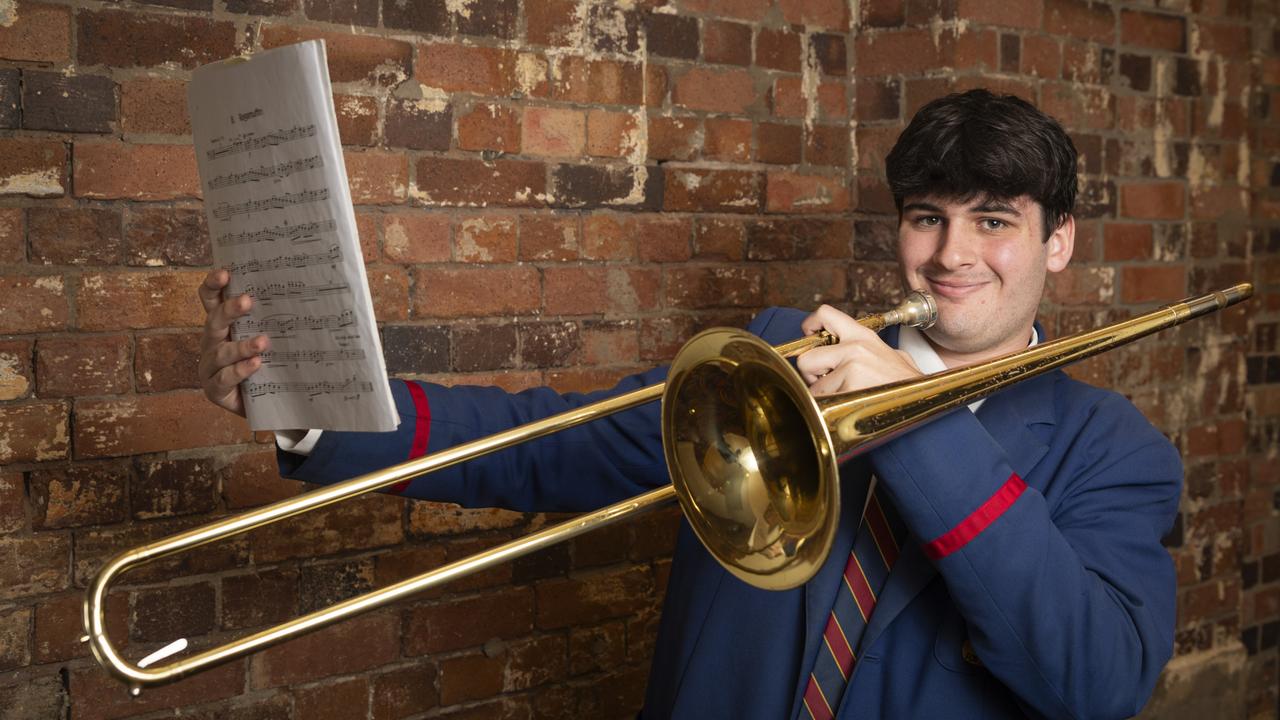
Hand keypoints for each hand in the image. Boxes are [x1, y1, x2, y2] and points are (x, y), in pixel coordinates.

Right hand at [197, 269, 267, 416]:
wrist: (269, 403)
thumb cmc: (270, 364)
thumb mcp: (272, 339)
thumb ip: (276, 320)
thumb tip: (306, 293)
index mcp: (223, 325)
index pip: (211, 300)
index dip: (213, 285)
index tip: (225, 273)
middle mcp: (212, 343)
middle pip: (213, 321)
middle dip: (230, 310)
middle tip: (248, 301)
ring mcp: (210, 367)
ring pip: (221, 352)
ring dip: (241, 346)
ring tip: (262, 342)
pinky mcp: (215, 390)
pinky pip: (224, 378)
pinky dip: (240, 370)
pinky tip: (256, 364)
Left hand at [797, 304, 922, 395]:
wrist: (926, 400)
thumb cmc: (908, 384)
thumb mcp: (893, 356)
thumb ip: (869, 351)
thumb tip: (852, 356)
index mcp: (863, 336)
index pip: (825, 314)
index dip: (810, 326)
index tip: (809, 338)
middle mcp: (854, 347)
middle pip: (806, 358)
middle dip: (810, 376)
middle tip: (825, 383)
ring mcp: (851, 367)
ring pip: (814, 386)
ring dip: (825, 396)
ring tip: (848, 398)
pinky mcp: (850, 387)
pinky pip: (824, 401)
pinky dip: (832, 408)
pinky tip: (851, 407)